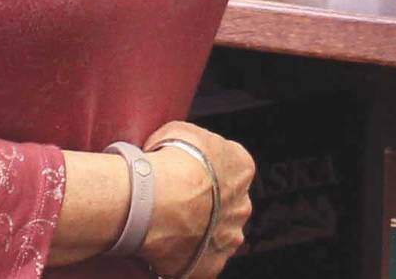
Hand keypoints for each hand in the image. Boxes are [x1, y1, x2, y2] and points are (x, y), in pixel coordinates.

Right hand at [136, 121, 255, 277]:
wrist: (153, 201)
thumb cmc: (168, 164)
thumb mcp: (179, 131)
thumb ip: (190, 141)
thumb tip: (179, 146)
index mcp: (241, 168)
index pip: (230, 169)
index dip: (206, 172)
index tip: (187, 176)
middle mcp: (242, 204)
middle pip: (227, 204)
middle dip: (207, 205)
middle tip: (177, 203)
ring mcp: (229, 237)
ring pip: (218, 235)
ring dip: (200, 232)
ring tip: (170, 227)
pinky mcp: (212, 264)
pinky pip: (201, 261)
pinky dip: (188, 257)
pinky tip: (169, 247)